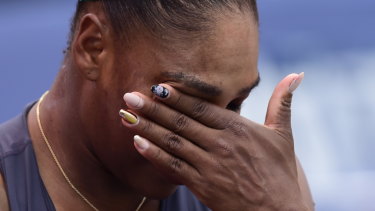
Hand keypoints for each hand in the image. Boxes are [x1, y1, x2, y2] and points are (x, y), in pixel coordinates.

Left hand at [120, 73, 307, 210]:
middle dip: (152, 108)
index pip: (201, 107)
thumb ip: (282, 103)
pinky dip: (154, 154)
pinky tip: (137, 143)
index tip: (156, 87)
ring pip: (172, 142)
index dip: (177, 97)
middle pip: (180, 122)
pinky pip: (173, 166)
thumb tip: (296, 74)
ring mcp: (209, 165)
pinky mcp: (202, 185)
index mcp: (238, 128)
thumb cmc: (280, 172)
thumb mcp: (283, 135)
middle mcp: (220, 144)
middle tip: (129, 96)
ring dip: (146, 127)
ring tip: (126, 115)